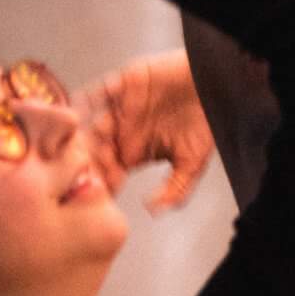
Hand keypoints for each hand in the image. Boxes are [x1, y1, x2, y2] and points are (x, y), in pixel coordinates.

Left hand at [77, 52, 214, 211]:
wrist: (216, 88)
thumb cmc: (204, 124)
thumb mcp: (191, 165)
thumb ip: (175, 189)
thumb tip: (154, 210)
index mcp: (133, 153)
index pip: (109, 172)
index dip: (101, 183)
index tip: (97, 193)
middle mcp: (122, 132)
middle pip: (95, 150)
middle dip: (87, 161)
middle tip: (81, 171)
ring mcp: (120, 108)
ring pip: (94, 123)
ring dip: (85, 134)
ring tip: (79, 145)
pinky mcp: (124, 84)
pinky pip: (101, 90)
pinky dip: (89, 98)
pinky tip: (81, 109)